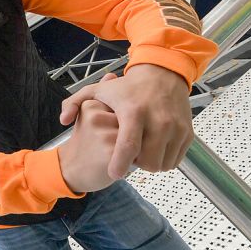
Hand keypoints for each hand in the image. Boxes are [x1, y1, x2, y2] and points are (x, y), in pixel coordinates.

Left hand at [61, 65, 193, 178]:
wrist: (163, 75)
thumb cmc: (127, 87)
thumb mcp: (97, 90)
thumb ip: (74, 103)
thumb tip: (63, 120)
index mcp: (133, 111)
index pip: (128, 145)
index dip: (120, 163)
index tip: (114, 174)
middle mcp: (158, 120)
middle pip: (148, 160)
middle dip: (135, 165)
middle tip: (127, 157)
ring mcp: (175, 127)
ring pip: (162, 164)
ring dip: (149, 163)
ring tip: (139, 151)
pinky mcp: (187, 133)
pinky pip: (175, 160)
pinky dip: (163, 160)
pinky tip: (153, 149)